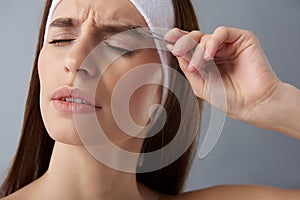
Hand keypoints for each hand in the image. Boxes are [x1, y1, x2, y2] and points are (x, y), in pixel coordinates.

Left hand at [165, 26, 280, 122]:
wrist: (252, 104)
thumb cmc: (230, 99)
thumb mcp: (200, 84)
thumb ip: (187, 67)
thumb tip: (175, 51)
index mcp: (206, 62)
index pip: (190, 47)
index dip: (178, 41)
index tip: (167, 40)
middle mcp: (216, 52)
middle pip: (195, 38)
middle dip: (183, 42)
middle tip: (177, 50)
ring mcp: (228, 45)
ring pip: (205, 36)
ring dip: (197, 50)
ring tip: (197, 66)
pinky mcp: (242, 40)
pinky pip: (222, 32)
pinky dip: (212, 41)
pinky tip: (210, 55)